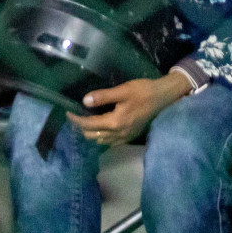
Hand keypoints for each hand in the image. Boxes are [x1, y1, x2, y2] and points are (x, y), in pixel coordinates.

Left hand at [66, 74, 190, 145]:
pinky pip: (111, 141)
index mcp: (115, 123)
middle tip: (74, 115)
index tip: (67, 112)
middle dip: (81, 127)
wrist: (164, 97)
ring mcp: (126, 137)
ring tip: (84, 120)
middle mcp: (119, 134)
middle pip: (93, 135)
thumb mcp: (122, 91)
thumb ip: (103, 97)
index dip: (76, 119)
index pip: (89, 124)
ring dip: (91, 132)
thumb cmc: (143, 91)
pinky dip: (102, 136)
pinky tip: (101, 127)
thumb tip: (84, 101)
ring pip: (101, 140)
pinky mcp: (131, 136)